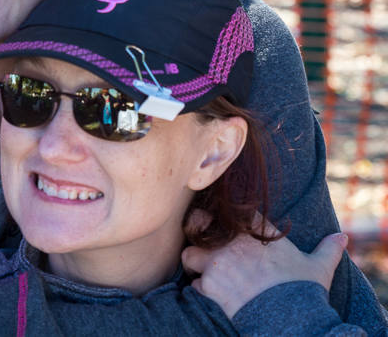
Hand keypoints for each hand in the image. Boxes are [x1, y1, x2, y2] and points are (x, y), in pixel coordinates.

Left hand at [182, 211, 346, 318]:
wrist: (291, 321)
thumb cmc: (304, 291)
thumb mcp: (318, 268)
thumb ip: (327, 249)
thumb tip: (341, 238)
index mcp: (255, 231)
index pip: (230, 212)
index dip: (223, 219)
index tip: (224, 229)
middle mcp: (231, 242)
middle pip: (198, 227)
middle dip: (200, 238)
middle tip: (208, 252)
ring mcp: (216, 262)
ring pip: (190, 256)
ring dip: (196, 266)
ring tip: (209, 277)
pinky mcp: (207, 285)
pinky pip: (193, 285)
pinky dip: (200, 292)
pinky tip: (213, 298)